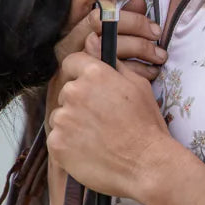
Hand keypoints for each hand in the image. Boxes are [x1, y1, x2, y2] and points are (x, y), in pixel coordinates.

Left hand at [46, 47, 174, 200]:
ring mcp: (63, 119)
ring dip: (73, 124)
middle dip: (79, 102)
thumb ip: (110, 62)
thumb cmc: (146, 125)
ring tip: (97, 138)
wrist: (147, 164)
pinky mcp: (57, 144)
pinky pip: (57, 139)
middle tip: (101, 119)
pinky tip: (89, 151)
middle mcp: (74, 92)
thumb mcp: (136, 85)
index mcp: (94, 74)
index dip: (80, 73)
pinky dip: (69, 145)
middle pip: (67, 91)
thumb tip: (91, 39)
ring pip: (61, 116)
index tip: (89, 87)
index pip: (72, 62)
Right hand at [47, 0, 165, 126]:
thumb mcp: (100, 46)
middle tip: (155, 30)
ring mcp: (70, 66)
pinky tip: (152, 74)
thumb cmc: (87, 79)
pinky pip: (114, 74)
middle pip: (99, 19)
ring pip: (107, 46)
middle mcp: (65, 43)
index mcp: (68, 28)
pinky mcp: (78, 88)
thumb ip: (118, 21)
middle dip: (132, 22)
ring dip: (140, 47)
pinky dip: (138, 71)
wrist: (71, 126)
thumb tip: (139, 1)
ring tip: (159, 55)